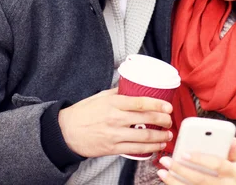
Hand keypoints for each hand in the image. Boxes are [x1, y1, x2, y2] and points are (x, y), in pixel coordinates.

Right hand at [58, 88, 172, 156]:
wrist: (66, 132)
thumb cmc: (82, 112)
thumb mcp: (100, 97)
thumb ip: (117, 93)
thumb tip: (133, 86)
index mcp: (113, 103)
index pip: (141, 102)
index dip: (158, 104)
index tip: (168, 107)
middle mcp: (115, 118)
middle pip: (146, 119)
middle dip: (163, 121)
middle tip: (170, 121)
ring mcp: (115, 134)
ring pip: (144, 137)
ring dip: (160, 137)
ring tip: (167, 135)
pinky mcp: (112, 148)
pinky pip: (136, 149)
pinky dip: (149, 148)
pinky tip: (156, 146)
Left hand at [157, 138, 235, 184]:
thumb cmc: (235, 171)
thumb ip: (232, 150)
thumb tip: (231, 140)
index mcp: (234, 172)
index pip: (216, 164)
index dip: (200, 159)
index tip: (184, 153)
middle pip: (200, 179)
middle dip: (181, 170)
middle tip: (165, 160)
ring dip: (174, 182)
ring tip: (161, 172)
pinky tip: (167, 181)